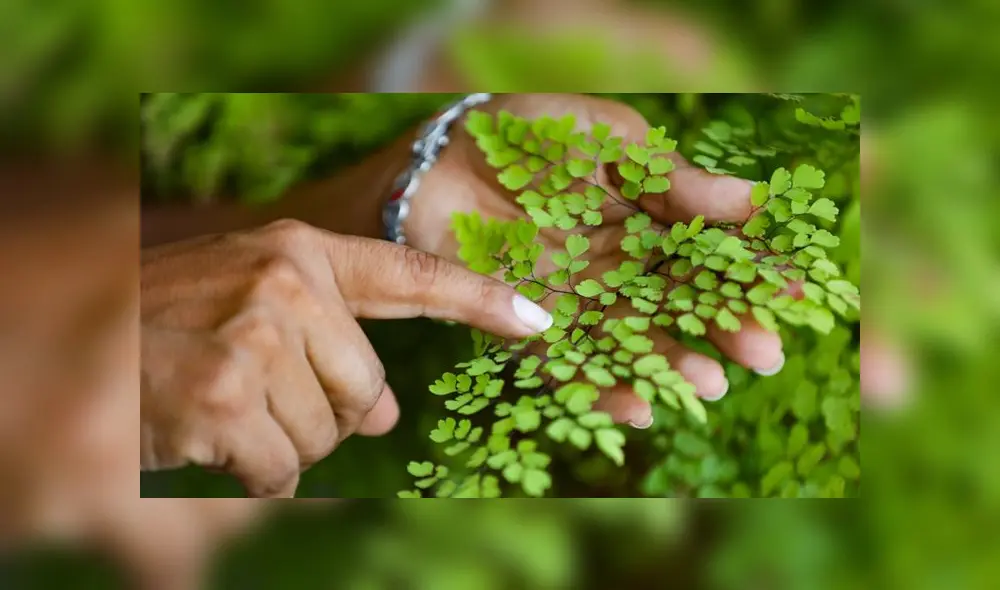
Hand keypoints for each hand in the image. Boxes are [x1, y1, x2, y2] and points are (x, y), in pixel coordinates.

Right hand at [141, 219, 552, 496]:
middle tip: (254, 394)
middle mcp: (285, 283)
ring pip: (323, 440)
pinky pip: (280, 471)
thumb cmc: (165, 324)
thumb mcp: (248, 306)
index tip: (540, 322)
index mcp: (299, 252)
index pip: (409, 274)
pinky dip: (248, 474)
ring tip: (221, 410)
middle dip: (324, 417)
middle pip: (367, 395)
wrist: (68, 341)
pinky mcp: (225, 394)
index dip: (479, 299)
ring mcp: (255, 335)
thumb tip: (386, 418)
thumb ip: (325, 344)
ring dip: (278, 446)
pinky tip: (203, 438)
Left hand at [404, 93, 784, 426]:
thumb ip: (669, 177)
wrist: (437, 161)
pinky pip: (570, 364)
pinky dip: (600, 388)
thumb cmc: (528, 137)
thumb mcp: (607, 141)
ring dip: (668, 366)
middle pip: (678, 305)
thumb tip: (752, 200)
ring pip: (632, 342)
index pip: (707, 252)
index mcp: (647, 220)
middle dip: (720, 329)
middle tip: (762, 353)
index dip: (749, 272)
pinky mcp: (531, 327)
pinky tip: (635, 407)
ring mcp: (579, 301)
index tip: (793, 292)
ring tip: (706, 384)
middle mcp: (619, 267)